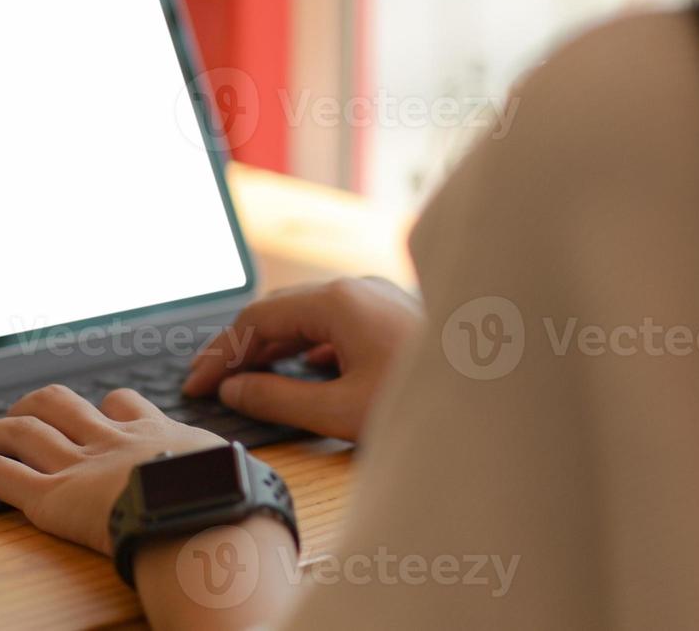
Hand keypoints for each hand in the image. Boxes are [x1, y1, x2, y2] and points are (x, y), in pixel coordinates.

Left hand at [0, 385, 222, 554]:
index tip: (104, 412)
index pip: (128, 406)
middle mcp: (114, 439)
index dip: (109, 409)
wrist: (210, 519)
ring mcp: (79, 464)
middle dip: (41, 406)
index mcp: (161, 435)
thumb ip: (235, 482)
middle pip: (66, 404)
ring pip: (25, 430)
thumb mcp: (244, 484)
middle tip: (28, 415)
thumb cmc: (236, 510)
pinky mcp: (51, 496)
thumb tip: (258, 499)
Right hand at [181, 277, 422, 441]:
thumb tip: (234, 391)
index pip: (257, 319)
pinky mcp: (394, 318)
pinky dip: (308, 349)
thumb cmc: (425, 401)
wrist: (503, 400)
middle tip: (209, 385)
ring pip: (309, 318)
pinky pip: (337, 326)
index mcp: (338, 300)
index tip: (195, 385)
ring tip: (246, 382)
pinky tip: (303, 374)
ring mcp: (378, 299)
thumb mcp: (340, 410)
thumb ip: (278, 399)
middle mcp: (356, 288)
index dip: (220, 353)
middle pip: (280, 313)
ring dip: (274, 349)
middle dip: (242, 349)